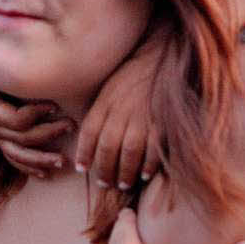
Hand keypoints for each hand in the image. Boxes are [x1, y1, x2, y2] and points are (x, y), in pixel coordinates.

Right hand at [0, 49, 73, 177]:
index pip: (17, 120)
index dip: (37, 113)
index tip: (55, 105)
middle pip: (24, 138)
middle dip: (49, 133)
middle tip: (70, 125)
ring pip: (20, 157)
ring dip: (42, 160)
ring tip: (62, 161)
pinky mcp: (2, 145)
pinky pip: (16, 162)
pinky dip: (31, 169)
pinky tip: (47, 174)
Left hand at [75, 28, 166, 189]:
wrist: (160, 59)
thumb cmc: (132, 76)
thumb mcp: (109, 88)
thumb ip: (100, 111)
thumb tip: (90, 136)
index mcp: (106, 101)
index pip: (89, 132)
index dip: (84, 153)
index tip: (82, 167)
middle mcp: (121, 111)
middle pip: (108, 147)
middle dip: (104, 169)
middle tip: (104, 182)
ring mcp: (142, 117)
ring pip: (128, 153)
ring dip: (124, 173)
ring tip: (122, 184)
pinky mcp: (162, 122)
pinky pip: (153, 149)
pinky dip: (147, 165)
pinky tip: (143, 175)